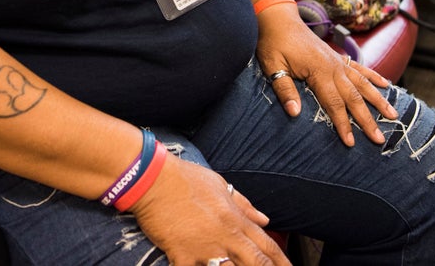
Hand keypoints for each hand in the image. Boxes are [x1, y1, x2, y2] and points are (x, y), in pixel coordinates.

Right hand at [130, 155, 288, 265]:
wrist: (153, 178)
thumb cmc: (184, 178)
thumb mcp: (219, 185)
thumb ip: (243, 204)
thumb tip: (264, 218)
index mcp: (235, 219)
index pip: (267, 245)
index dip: (281, 262)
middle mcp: (225, 236)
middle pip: (257, 263)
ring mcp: (205, 248)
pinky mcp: (182, 256)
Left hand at [256, 8, 396, 146]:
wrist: (279, 18)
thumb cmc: (273, 43)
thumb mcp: (272, 66)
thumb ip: (284, 89)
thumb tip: (294, 113)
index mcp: (318, 71)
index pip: (334, 103)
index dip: (343, 124)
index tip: (350, 142)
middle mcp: (333, 67)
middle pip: (354, 97)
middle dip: (367, 119)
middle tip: (379, 139)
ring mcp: (338, 61)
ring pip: (363, 83)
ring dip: (378, 100)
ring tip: (393, 115)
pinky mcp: (337, 56)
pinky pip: (360, 68)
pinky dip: (373, 77)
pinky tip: (386, 84)